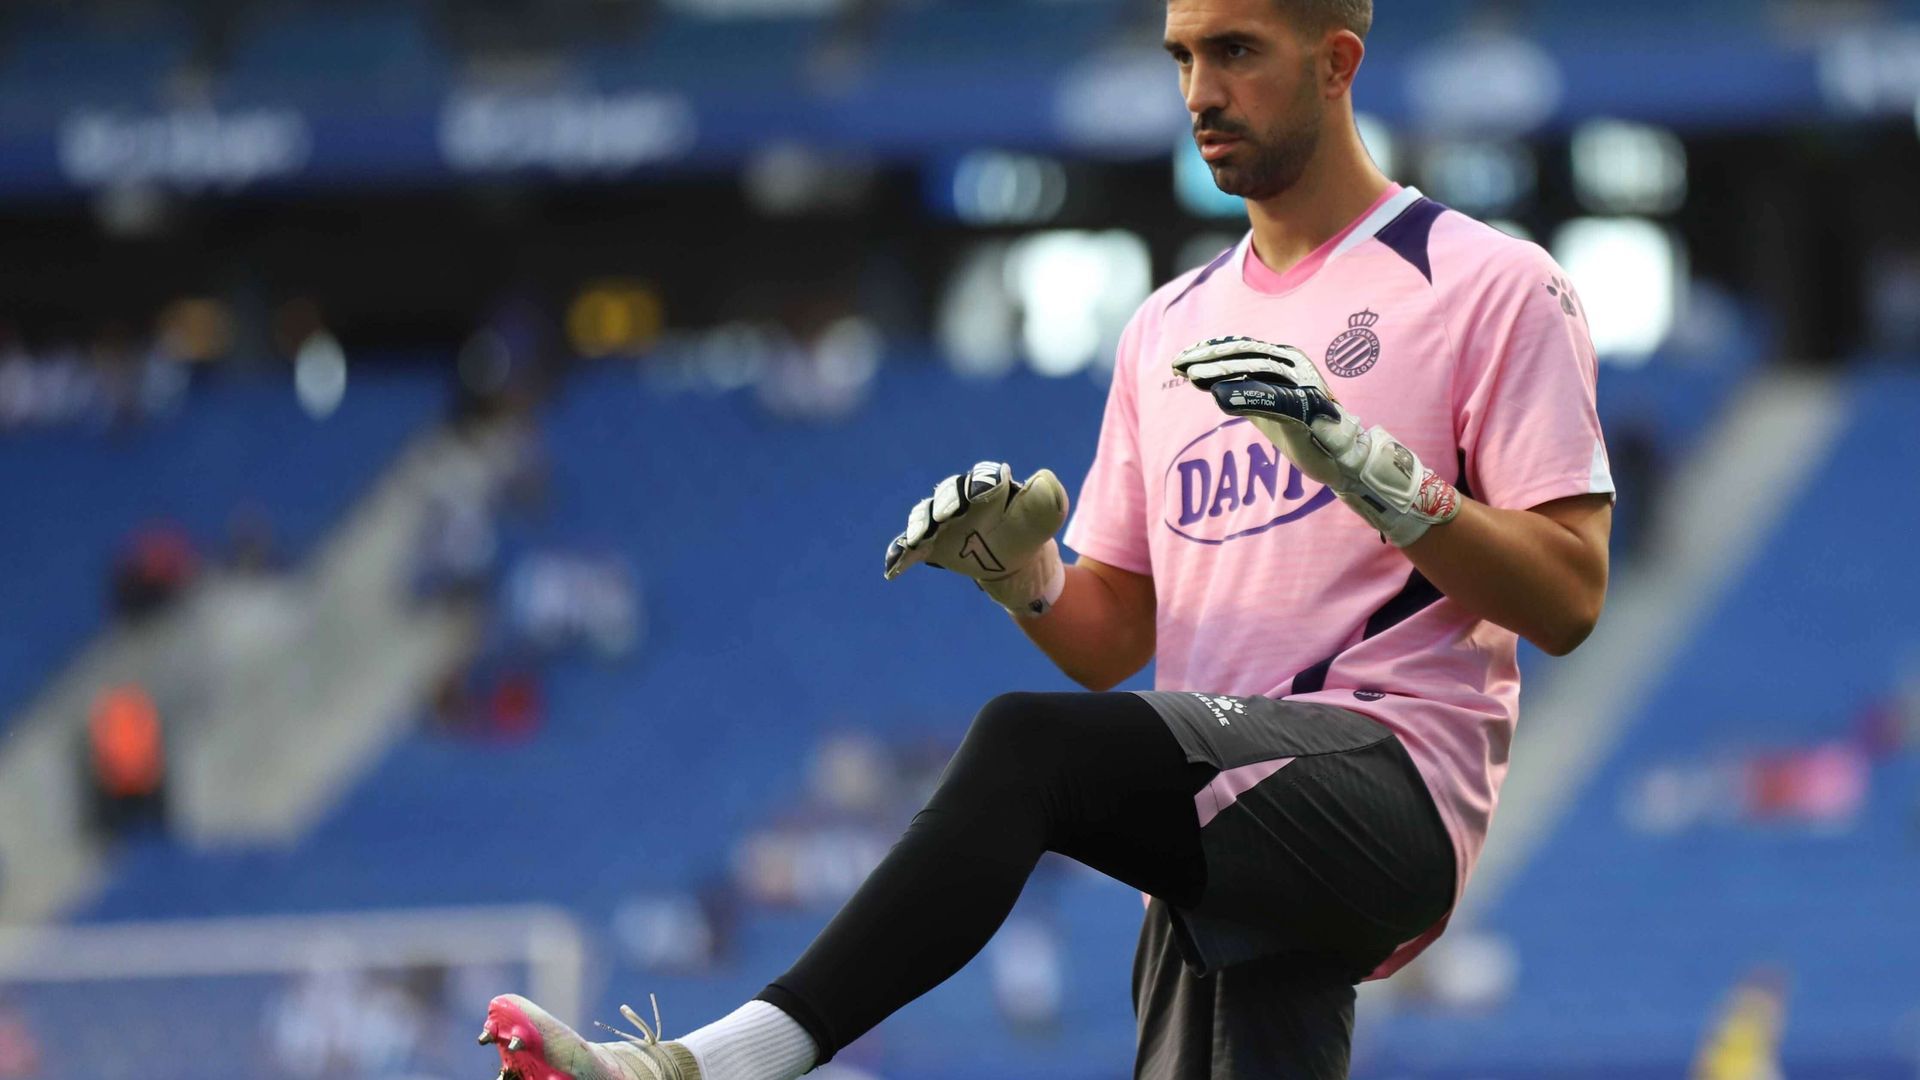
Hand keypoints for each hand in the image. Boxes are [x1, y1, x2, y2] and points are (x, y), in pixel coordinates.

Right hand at [883, 462, 1070, 616]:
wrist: (1013, 560)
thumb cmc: (1027, 531)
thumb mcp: (1044, 517)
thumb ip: (1046, 499)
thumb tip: (1044, 477)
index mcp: (990, 486)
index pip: (983, 477)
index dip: (982, 482)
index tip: (982, 495)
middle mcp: (960, 499)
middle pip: (949, 493)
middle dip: (946, 502)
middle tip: (946, 516)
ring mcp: (942, 522)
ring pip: (925, 516)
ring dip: (920, 526)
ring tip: (919, 540)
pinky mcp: (930, 545)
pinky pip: (910, 547)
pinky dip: (899, 555)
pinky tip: (892, 569)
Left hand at [1171, 336, 1458, 547]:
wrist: (1336, 455)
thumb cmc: (1298, 428)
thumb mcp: (1261, 404)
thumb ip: (1236, 390)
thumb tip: (1200, 380)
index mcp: (1281, 358)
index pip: (1239, 347)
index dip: (1208, 350)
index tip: (1179, 358)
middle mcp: (1293, 363)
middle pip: (1245, 353)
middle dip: (1209, 358)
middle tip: (1179, 364)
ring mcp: (1303, 382)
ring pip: (1257, 368)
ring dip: (1222, 371)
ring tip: (1192, 378)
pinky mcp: (1308, 407)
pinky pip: (1275, 398)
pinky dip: (1246, 396)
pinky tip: (1219, 399)